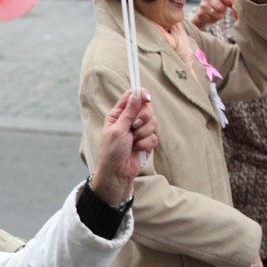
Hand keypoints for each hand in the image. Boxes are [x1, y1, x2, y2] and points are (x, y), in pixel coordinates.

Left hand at [91, 89, 157, 204]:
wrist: (117, 172)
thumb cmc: (111, 151)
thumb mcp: (118, 129)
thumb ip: (128, 112)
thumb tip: (135, 95)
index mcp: (118, 115)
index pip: (131, 97)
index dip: (140, 95)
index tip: (146, 97)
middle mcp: (129, 120)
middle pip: (146, 108)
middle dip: (143, 118)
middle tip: (135, 126)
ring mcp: (139, 131)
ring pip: (152, 123)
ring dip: (143, 133)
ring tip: (133, 142)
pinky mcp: (146, 141)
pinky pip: (154, 137)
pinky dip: (146, 144)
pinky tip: (137, 149)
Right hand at [188, 0, 234, 29]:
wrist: (204, 11)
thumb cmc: (219, 3)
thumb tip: (238, 2)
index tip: (230, 4)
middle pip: (220, 6)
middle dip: (224, 10)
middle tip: (224, 10)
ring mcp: (202, 5)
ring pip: (215, 13)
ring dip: (219, 15)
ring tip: (219, 13)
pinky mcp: (200, 14)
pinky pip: (211, 19)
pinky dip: (214, 19)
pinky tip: (213, 16)